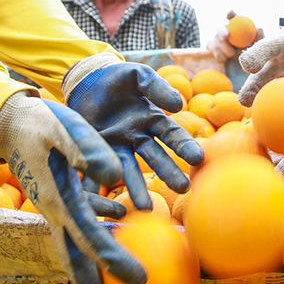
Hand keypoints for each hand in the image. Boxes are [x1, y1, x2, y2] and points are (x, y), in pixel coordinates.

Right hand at [0, 92, 143, 283]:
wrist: (13, 119)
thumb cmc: (40, 122)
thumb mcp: (62, 128)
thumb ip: (86, 148)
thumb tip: (113, 174)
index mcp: (60, 199)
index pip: (90, 239)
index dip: (114, 261)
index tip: (138, 281)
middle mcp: (57, 210)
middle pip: (75, 256)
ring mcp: (56, 205)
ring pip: (77, 242)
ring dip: (96, 263)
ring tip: (116, 280)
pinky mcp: (59, 195)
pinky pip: (80, 219)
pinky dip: (100, 225)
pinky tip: (120, 216)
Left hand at [64, 54, 203, 207]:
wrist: (84, 82)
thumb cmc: (116, 78)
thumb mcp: (138, 76)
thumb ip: (156, 87)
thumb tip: (178, 104)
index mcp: (152, 120)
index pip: (172, 136)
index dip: (185, 146)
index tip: (198, 158)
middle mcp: (137, 138)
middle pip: (155, 158)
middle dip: (169, 173)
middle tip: (184, 189)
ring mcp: (116, 148)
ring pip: (129, 171)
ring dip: (137, 189)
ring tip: (146, 208)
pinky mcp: (94, 152)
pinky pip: (97, 171)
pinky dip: (98, 189)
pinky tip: (100, 207)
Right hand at [206, 10, 264, 63]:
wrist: (244, 68)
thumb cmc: (253, 53)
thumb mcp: (259, 46)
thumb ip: (259, 38)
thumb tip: (259, 29)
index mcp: (236, 26)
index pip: (232, 16)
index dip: (230, 13)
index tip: (230, 14)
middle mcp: (225, 30)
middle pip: (219, 27)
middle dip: (222, 31)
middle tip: (226, 36)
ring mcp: (216, 39)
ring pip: (215, 40)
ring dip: (224, 48)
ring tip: (231, 55)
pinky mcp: (211, 48)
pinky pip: (212, 50)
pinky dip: (220, 55)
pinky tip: (225, 60)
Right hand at [237, 9, 283, 106]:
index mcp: (279, 44)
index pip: (264, 49)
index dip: (255, 56)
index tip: (247, 65)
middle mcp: (279, 62)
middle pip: (261, 76)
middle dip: (251, 88)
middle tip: (242, 100)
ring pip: (274, 89)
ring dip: (265, 101)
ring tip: (257, 115)